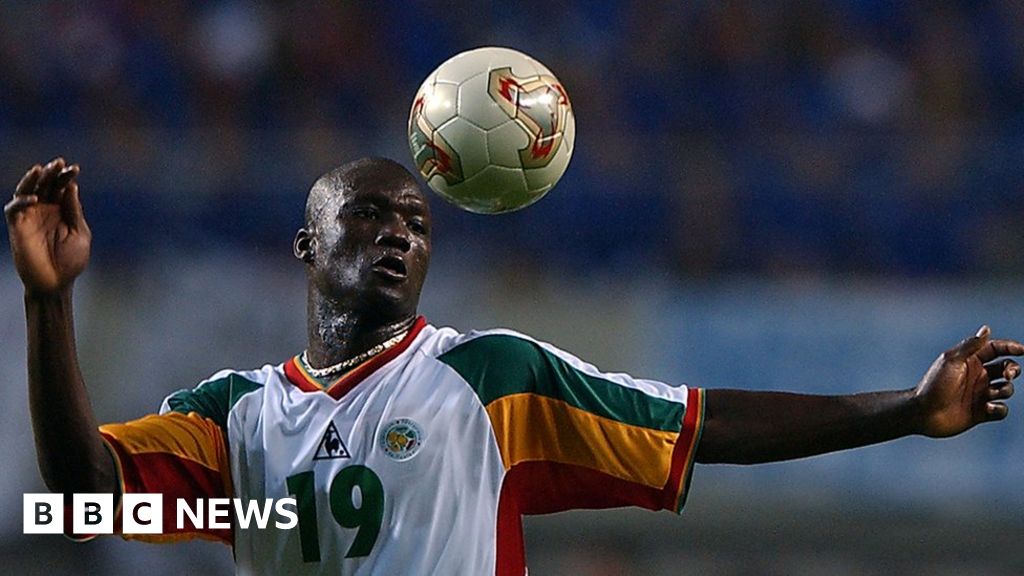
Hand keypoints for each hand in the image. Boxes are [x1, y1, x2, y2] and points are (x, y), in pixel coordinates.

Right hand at [5, 158, 90, 294]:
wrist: (56, 283)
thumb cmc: (71, 261)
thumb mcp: (80, 233)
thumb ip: (73, 211)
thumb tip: (71, 187)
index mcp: (61, 210)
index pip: (62, 187)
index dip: (66, 176)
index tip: (75, 168)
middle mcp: (45, 210)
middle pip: (45, 184)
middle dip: (51, 172)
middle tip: (58, 162)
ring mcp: (30, 217)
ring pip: (26, 190)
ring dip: (32, 179)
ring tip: (40, 169)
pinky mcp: (18, 227)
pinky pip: (14, 209)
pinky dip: (21, 201)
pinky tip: (33, 198)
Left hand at [914, 326, 1022, 437]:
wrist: (924, 413)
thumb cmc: (934, 384)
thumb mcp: (951, 361)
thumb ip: (970, 346)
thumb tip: (987, 328)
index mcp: (970, 361)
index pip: (995, 349)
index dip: (1010, 348)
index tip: (1022, 350)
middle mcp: (977, 376)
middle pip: (1006, 368)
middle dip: (1013, 369)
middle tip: (1008, 374)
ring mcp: (980, 394)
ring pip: (1006, 389)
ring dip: (1004, 390)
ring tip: (989, 394)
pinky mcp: (981, 412)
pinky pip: (1001, 410)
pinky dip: (998, 408)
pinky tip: (986, 407)